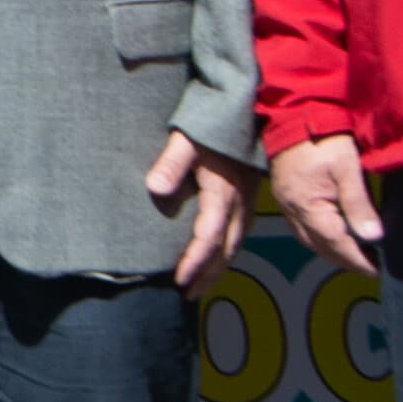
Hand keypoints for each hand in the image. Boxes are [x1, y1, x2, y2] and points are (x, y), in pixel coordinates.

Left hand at [145, 134, 254, 296]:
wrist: (243, 107)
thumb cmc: (211, 123)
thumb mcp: (187, 138)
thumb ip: (172, 162)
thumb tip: (154, 188)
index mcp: (223, 194)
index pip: (209, 238)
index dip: (194, 262)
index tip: (178, 280)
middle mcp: (239, 203)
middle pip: (226, 249)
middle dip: (207, 274)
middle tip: (188, 294)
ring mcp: (247, 201)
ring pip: (236, 244)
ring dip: (218, 267)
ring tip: (200, 284)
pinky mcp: (248, 196)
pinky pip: (241, 233)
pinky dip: (227, 251)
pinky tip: (217, 257)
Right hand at [268, 134, 382, 270]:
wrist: (295, 113)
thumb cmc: (324, 136)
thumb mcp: (347, 168)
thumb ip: (359, 204)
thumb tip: (373, 237)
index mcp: (307, 206)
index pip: (336, 244)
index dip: (358, 260)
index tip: (377, 270)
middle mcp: (293, 211)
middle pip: (321, 247)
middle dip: (346, 260)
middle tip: (372, 265)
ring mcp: (287, 204)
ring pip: (310, 240)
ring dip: (333, 250)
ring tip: (357, 253)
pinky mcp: (287, 196)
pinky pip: (303, 227)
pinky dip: (321, 237)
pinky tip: (335, 234)